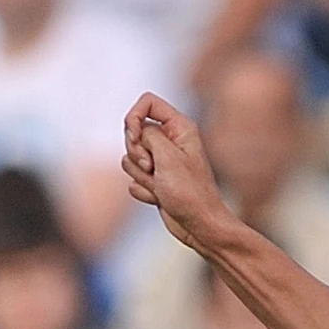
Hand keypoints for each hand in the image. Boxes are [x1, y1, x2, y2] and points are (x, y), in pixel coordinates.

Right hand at [122, 93, 233, 248]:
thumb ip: (148, 133)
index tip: (135, 137)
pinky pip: (132, 178)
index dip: (134, 117)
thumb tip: (136, 129)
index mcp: (180, 128)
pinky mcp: (155, 180)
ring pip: (129, 156)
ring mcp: (161, 161)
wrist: (199, 225)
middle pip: (133, 131)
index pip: (147, 103)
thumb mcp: (167, 156)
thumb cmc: (190, 192)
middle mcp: (170, 141)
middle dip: (137, 152)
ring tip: (160, 186)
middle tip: (154, 168)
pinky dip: (142, 190)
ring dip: (140, 175)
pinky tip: (160, 198)